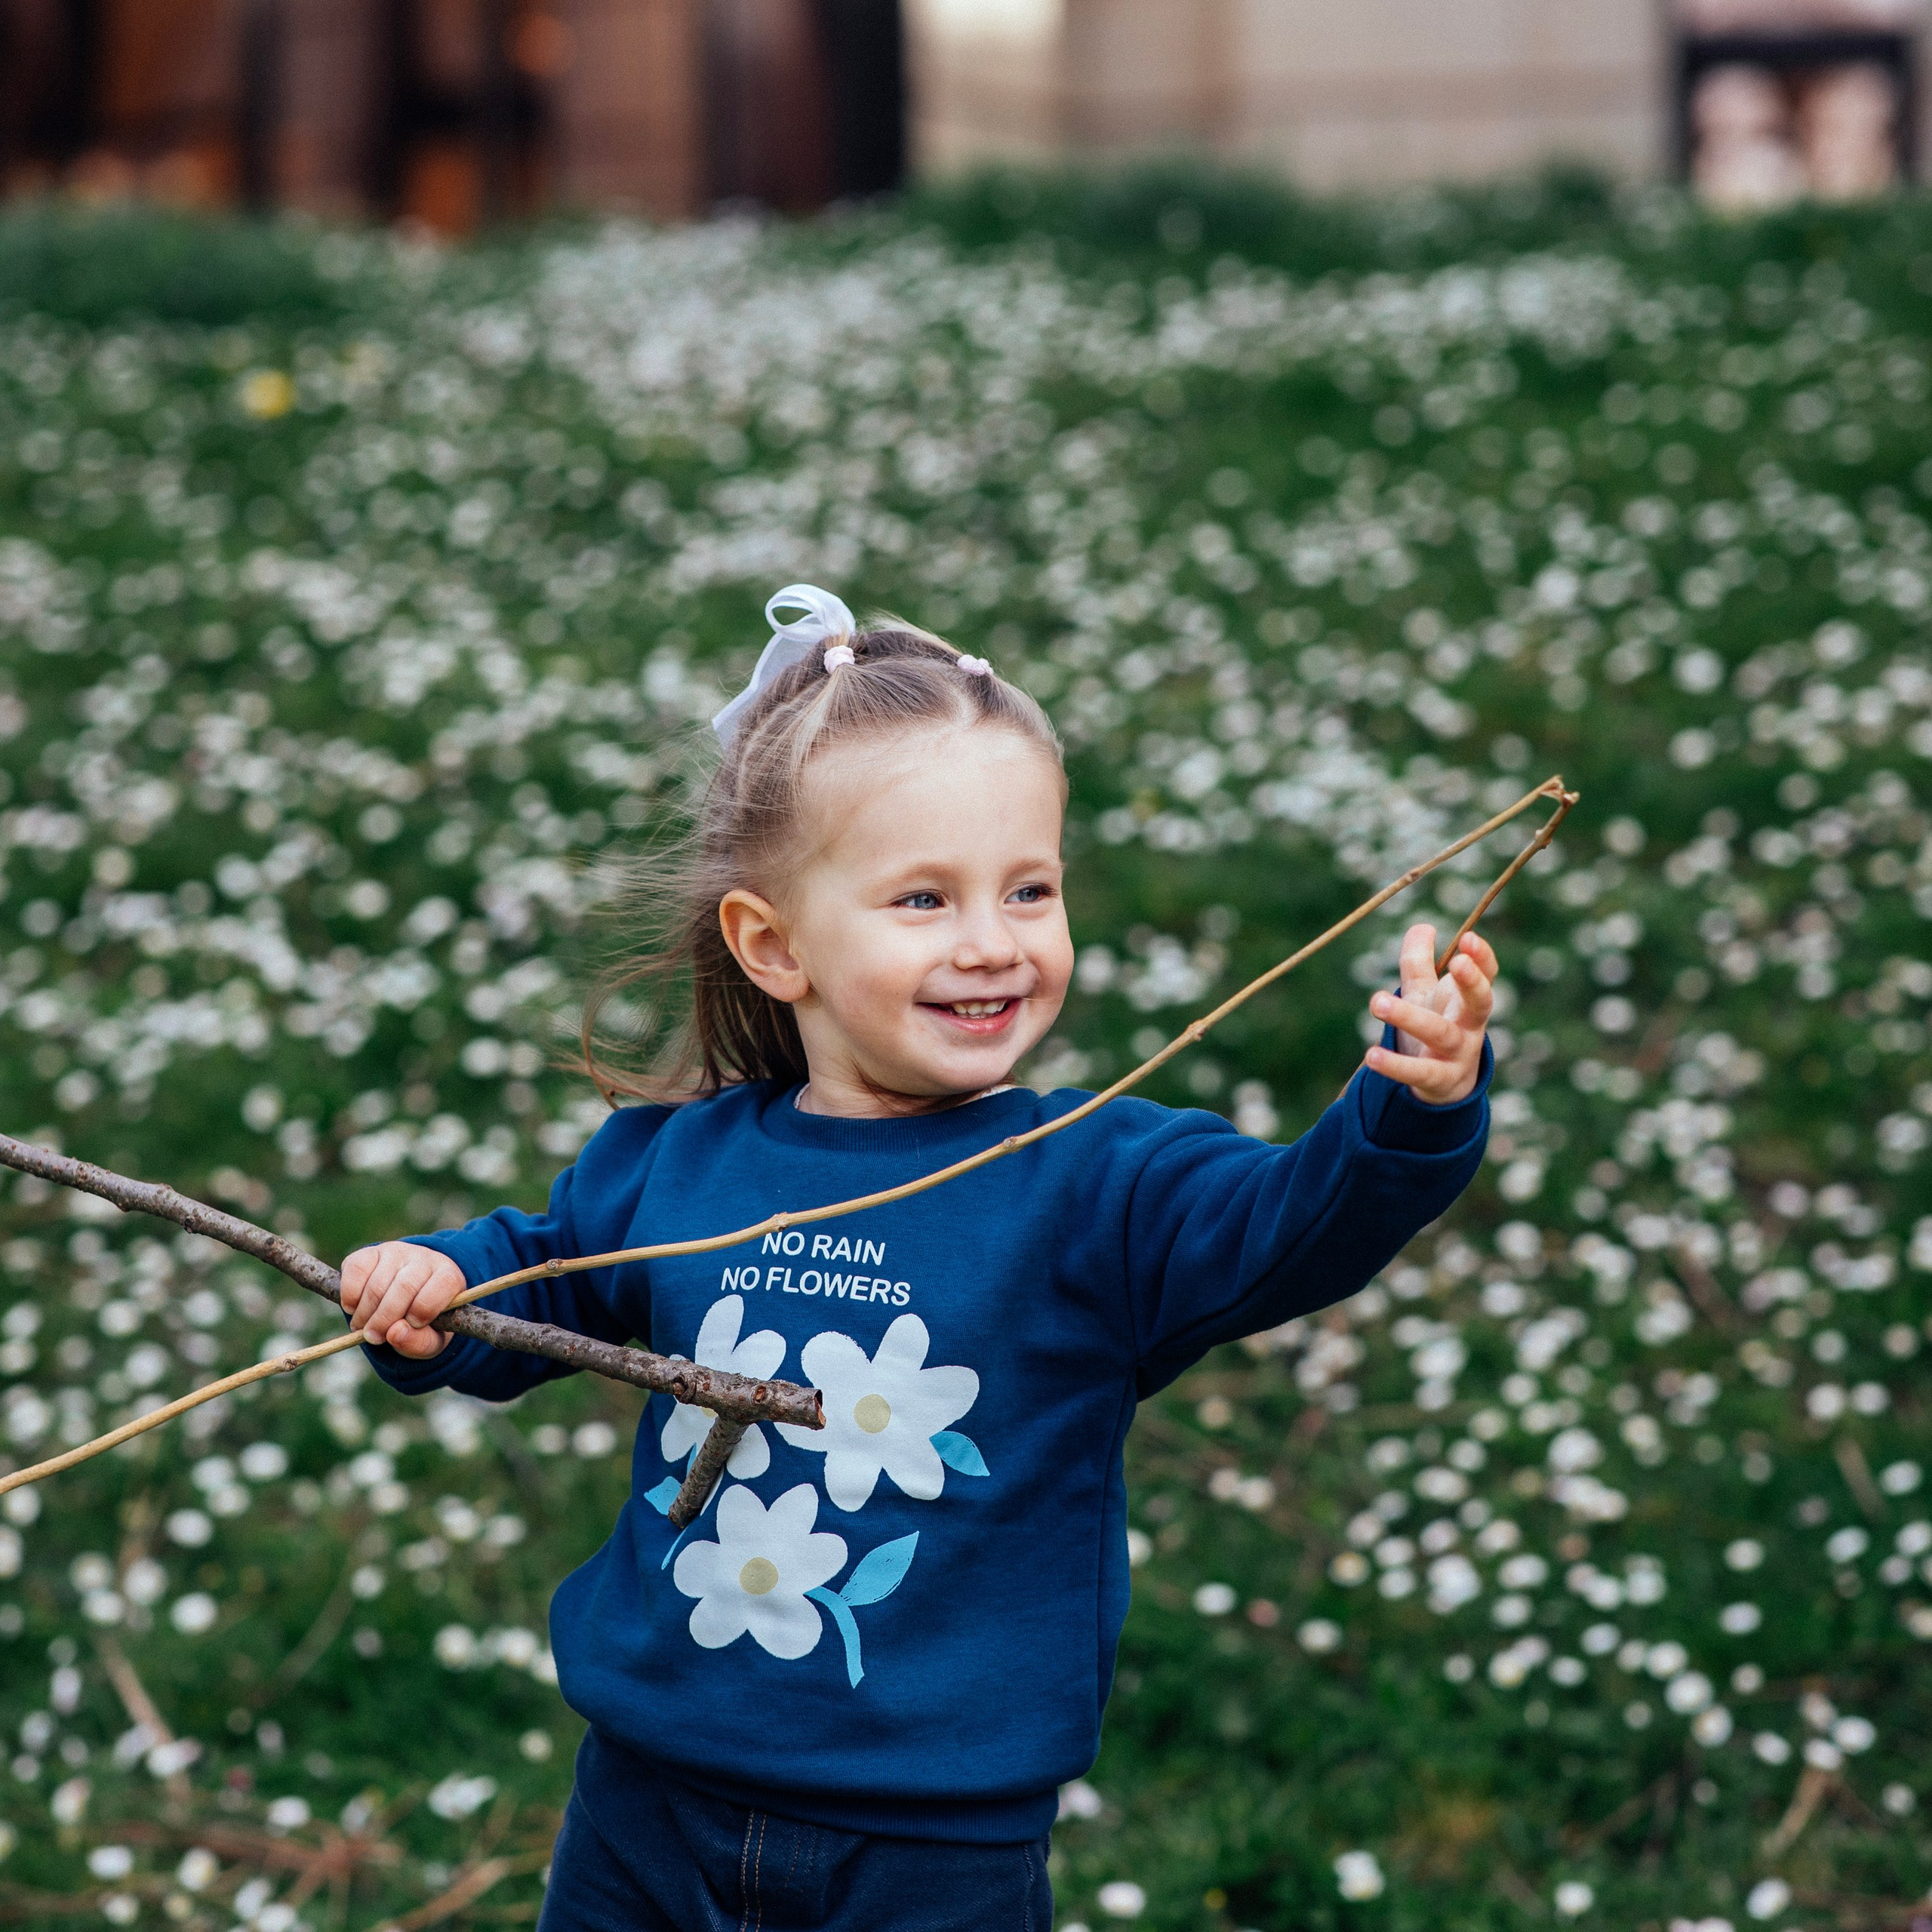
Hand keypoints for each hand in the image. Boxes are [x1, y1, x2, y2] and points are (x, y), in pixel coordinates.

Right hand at [339, 1242, 466, 1358]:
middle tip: (374, 1338)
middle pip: (405, 1286)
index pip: (441, 1287)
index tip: (411, 1326)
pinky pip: (356, 1270)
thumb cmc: (422, 1322)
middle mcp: (424, 1258)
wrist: (404, 1298)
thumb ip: (419, 1342)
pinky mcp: (370, 1252)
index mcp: (448, 1277)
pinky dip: (350, 1296)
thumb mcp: (431, 1340)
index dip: (423, 1311)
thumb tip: (394, 1334)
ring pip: (377, 1283)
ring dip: (365, 1313)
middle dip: (385, 1319)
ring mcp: (396, 1252)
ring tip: (364, 1329)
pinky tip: (353, 1309)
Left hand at [1363, 924, 1496, 1106]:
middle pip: (1480, 1003)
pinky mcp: (1439, 1080)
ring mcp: (1458, 1055)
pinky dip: (1395, 1065)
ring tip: (1377, 1001)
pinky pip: (1418, 1073)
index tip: (1468, 937)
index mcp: (1468, 1001)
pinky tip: (1371, 1055)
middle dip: (1472, 982)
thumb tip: (1424, 926)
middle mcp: (1471, 1026)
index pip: (1487, 976)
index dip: (1482, 958)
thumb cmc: (1436, 1025)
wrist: (1444, 1083)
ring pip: (1440, 1034)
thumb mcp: (1425, 992)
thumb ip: (1419, 961)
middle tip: (1457, 961)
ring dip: (1410, 1018)